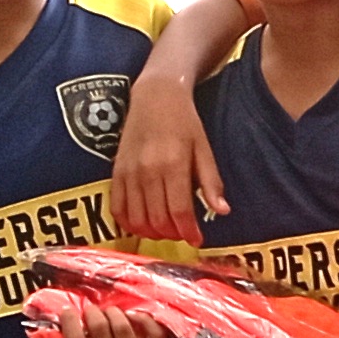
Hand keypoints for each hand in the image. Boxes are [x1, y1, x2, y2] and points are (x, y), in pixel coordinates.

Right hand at [24, 302, 177, 337]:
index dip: (70, 322)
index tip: (69, 311)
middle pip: (98, 328)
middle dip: (93, 313)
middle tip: (92, 311)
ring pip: (121, 325)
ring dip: (113, 312)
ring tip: (109, 313)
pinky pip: (148, 326)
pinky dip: (139, 316)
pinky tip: (132, 317)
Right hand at [111, 71, 221, 240]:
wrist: (155, 97)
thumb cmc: (185, 122)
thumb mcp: (204, 148)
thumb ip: (211, 181)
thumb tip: (223, 211)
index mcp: (173, 164)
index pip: (179, 210)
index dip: (188, 231)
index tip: (197, 240)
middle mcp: (148, 170)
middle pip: (157, 219)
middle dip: (172, 234)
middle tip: (183, 233)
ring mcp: (129, 172)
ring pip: (136, 218)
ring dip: (152, 232)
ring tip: (166, 230)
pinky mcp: (115, 172)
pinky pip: (117, 208)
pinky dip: (128, 223)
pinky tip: (142, 225)